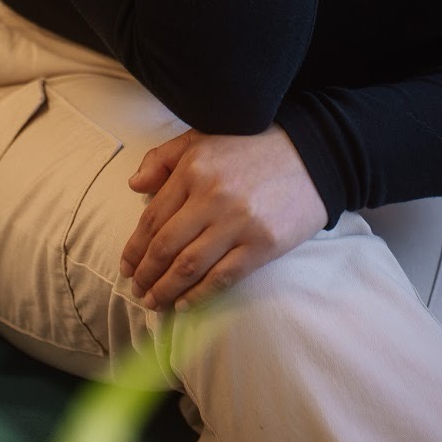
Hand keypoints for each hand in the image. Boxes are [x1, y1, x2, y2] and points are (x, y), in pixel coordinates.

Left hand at [119, 126, 328, 312]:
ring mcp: (238, 223)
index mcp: (194, 169)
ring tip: (154, 302)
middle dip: (146, 275)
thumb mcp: (205, 138)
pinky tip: (185, 304)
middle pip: (166, 247)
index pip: (152, 217)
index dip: (135, 248)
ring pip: (189, 266)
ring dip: (166, 290)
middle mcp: (211, 196)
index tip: (127, 266)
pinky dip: (199, 295)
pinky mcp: (262, 244)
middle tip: (137, 290)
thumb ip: (165, 158)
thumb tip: (134, 185)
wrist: (313, 154)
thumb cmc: (255, 146)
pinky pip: (222, 277)